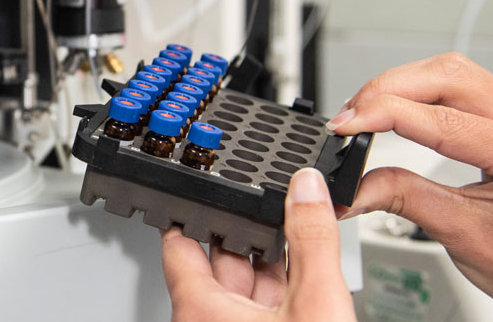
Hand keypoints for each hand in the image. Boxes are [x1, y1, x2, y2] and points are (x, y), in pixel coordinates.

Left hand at [161, 167, 355, 320]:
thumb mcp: (315, 302)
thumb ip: (312, 241)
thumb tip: (307, 189)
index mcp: (198, 310)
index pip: (177, 243)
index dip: (189, 208)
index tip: (197, 184)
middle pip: (219, 259)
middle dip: (245, 228)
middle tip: (265, 198)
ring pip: (245, 286)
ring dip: (268, 259)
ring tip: (292, 228)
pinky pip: (263, 308)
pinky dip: (282, 287)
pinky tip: (306, 273)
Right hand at [329, 52, 492, 321]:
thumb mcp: (462, 235)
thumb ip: (402, 198)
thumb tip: (353, 185)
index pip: (442, 119)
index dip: (383, 114)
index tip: (345, 126)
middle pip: (448, 76)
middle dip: (388, 90)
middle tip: (349, 118)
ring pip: (454, 71)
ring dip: (404, 85)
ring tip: (368, 112)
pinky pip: (466, 83)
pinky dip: (424, 91)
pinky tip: (402, 106)